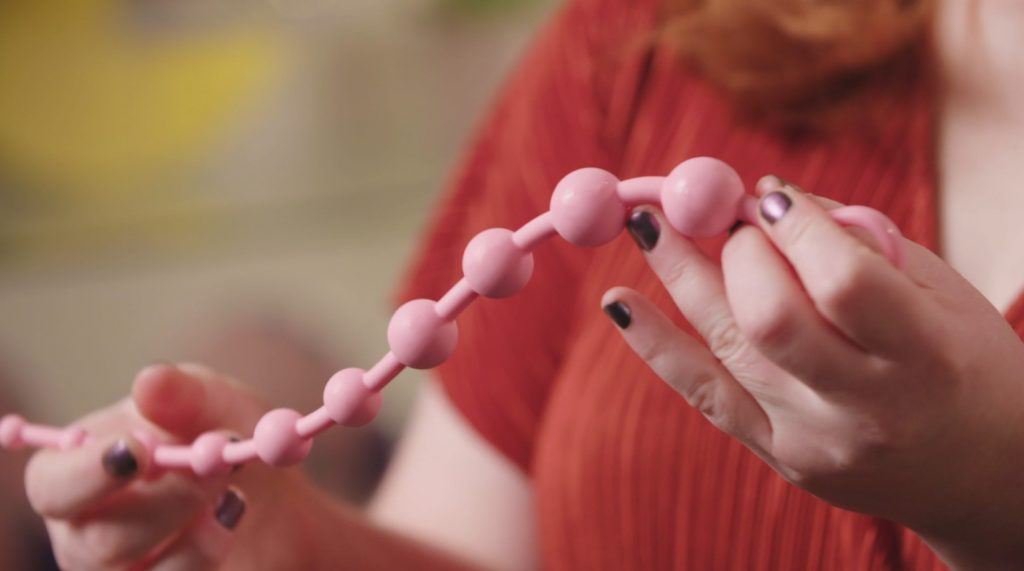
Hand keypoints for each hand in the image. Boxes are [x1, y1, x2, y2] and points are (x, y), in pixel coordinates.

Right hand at [25, 363, 318, 569]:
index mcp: (78, 470)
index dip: (88, 471)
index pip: (52, 484)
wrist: (277, 486)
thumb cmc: (222, 435)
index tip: (140, 449)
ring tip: (235, 490)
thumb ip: (183, 395)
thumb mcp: (213, 403)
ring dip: (196, 532)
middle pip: (95, 542)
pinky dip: (209, 552)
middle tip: (215, 465)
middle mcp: (88, 530)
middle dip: (164, 503)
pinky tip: (232, 514)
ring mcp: (127, 569)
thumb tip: (150, 380)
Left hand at [603, 177, 1023, 568]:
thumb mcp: (943, 292)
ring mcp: (813, 439)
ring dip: (679, 273)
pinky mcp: (778, 455)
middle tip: (731, 223)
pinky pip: (703, 394)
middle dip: (739, 252)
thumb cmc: (966, 362)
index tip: (765, 195)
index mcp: (924, 356)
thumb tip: (765, 199)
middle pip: (770, 317)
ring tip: (644, 221)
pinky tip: (617, 300)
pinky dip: (655, 344)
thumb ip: (861, 245)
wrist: (979, 471)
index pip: (842, 282)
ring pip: (728, 346)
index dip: (793, 228)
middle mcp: (865, 408)